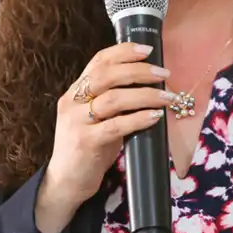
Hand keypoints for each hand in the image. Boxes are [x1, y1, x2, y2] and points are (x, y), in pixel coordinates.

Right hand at [44, 42, 173, 206]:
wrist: (65, 182)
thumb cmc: (88, 148)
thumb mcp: (96, 118)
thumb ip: (113, 100)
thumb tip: (150, 85)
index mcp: (75, 91)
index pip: (98, 61)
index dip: (124, 51)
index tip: (148, 49)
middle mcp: (72, 102)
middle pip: (106, 75)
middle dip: (138, 71)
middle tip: (163, 73)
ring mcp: (77, 122)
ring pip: (113, 99)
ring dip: (145, 95)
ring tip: (166, 97)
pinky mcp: (85, 142)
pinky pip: (116, 125)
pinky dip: (138, 118)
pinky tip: (155, 116)